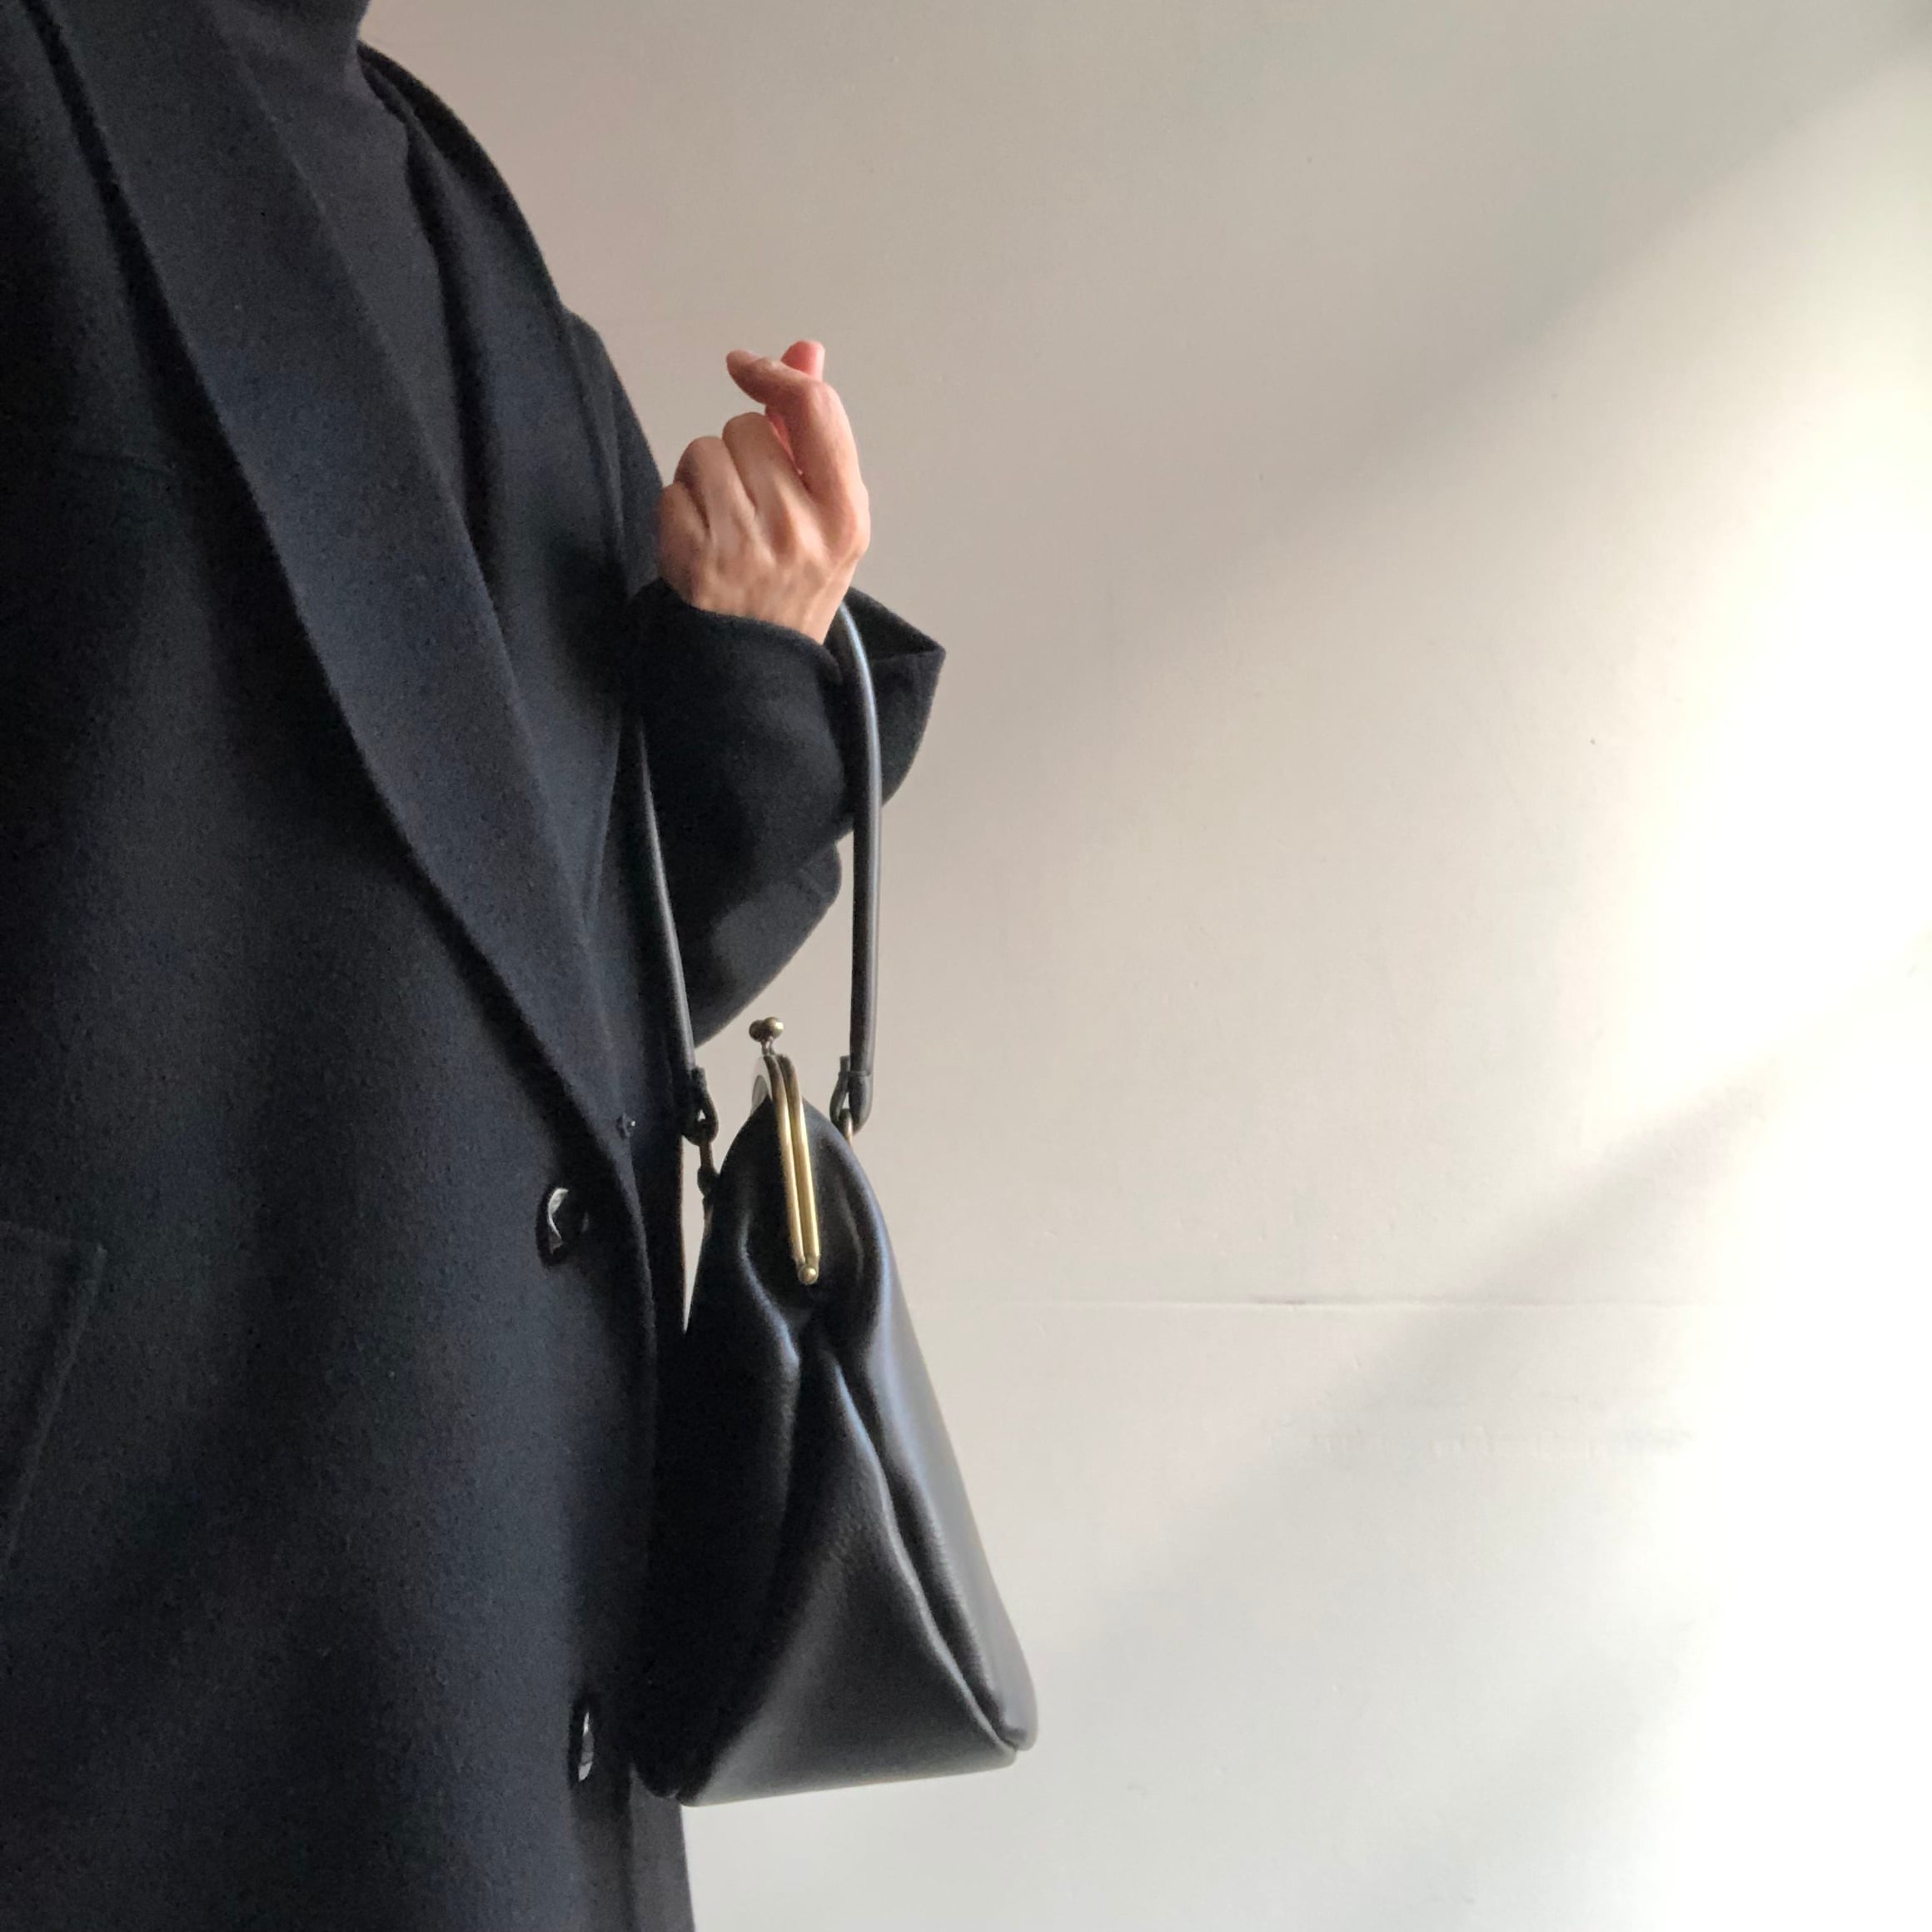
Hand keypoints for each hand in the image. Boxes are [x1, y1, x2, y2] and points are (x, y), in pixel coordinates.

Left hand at [655, 339, 871, 644]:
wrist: (761, 667)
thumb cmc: (795, 581)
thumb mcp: (827, 512)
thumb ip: (814, 431)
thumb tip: (806, 350)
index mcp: (846, 515)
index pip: (814, 408)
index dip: (776, 375)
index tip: (748, 366)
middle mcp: (801, 529)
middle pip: (746, 427)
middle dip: (740, 452)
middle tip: (751, 502)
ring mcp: (747, 546)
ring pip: (704, 452)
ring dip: (704, 477)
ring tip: (725, 522)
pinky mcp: (697, 560)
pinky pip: (673, 490)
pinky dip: (679, 509)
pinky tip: (701, 543)